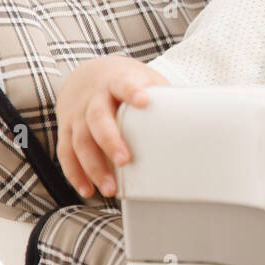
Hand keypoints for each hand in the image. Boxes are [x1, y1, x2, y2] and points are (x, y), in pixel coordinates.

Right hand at [55, 55, 168, 199]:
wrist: (89, 74)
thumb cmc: (125, 82)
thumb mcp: (145, 79)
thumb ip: (163, 96)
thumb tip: (198, 118)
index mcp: (116, 81)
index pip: (123, 84)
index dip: (132, 92)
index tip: (144, 100)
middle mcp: (93, 98)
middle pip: (97, 119)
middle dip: (110, 141)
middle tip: (125, 160)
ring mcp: (76, 115)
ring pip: (80, 141)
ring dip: (94, 166)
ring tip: (110, 188)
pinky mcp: (66, 129)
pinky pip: (66, 154)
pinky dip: (75, 174)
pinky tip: (88, 190)